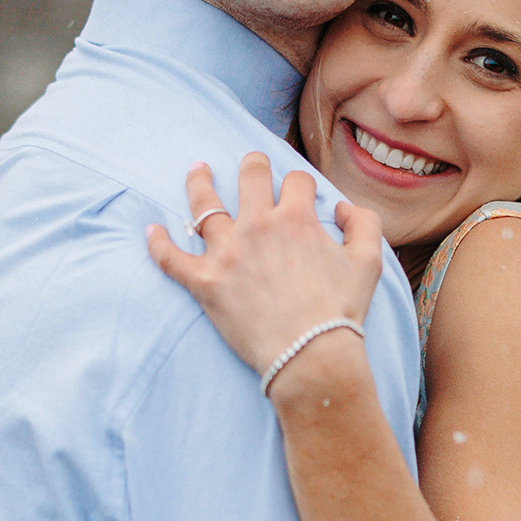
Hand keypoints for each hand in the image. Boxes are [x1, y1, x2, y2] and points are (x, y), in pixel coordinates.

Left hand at [147, 154, 382, 380]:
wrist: (310, 355)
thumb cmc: (340, 311)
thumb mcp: (369, 261)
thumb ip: (363, 223)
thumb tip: (339, 207)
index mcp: (296, 218)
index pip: (296, 181)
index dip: (301, 184)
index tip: (301, 194)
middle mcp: (257, 226)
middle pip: (249, 175)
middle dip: (253, 165)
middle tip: (251, 165)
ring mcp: (226, 253)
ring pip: (204, 204)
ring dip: (199, 183)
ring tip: (196, 171)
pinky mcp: (204, 282)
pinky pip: (171, 257)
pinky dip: (158, 243)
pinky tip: (151, 230)